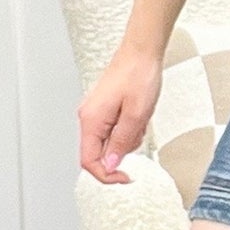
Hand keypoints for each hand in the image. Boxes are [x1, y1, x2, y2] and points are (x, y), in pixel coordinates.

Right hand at [78, 42, 163, 183]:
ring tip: (140, 118)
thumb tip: (110, 164)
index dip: (107, 174)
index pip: (89, 161)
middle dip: (122, 151)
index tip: (125, 177)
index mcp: (91, 120)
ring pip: (109, 142)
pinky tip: (138, 113)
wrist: (141, 52)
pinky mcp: (104, 109)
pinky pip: (114, 130)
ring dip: (128, 138)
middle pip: (98, 153)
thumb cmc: (138, 75)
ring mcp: (95, 113)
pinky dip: (128, 128)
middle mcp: (88, 117)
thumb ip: (122, 142)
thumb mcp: (136, 115)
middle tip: (139, 133)